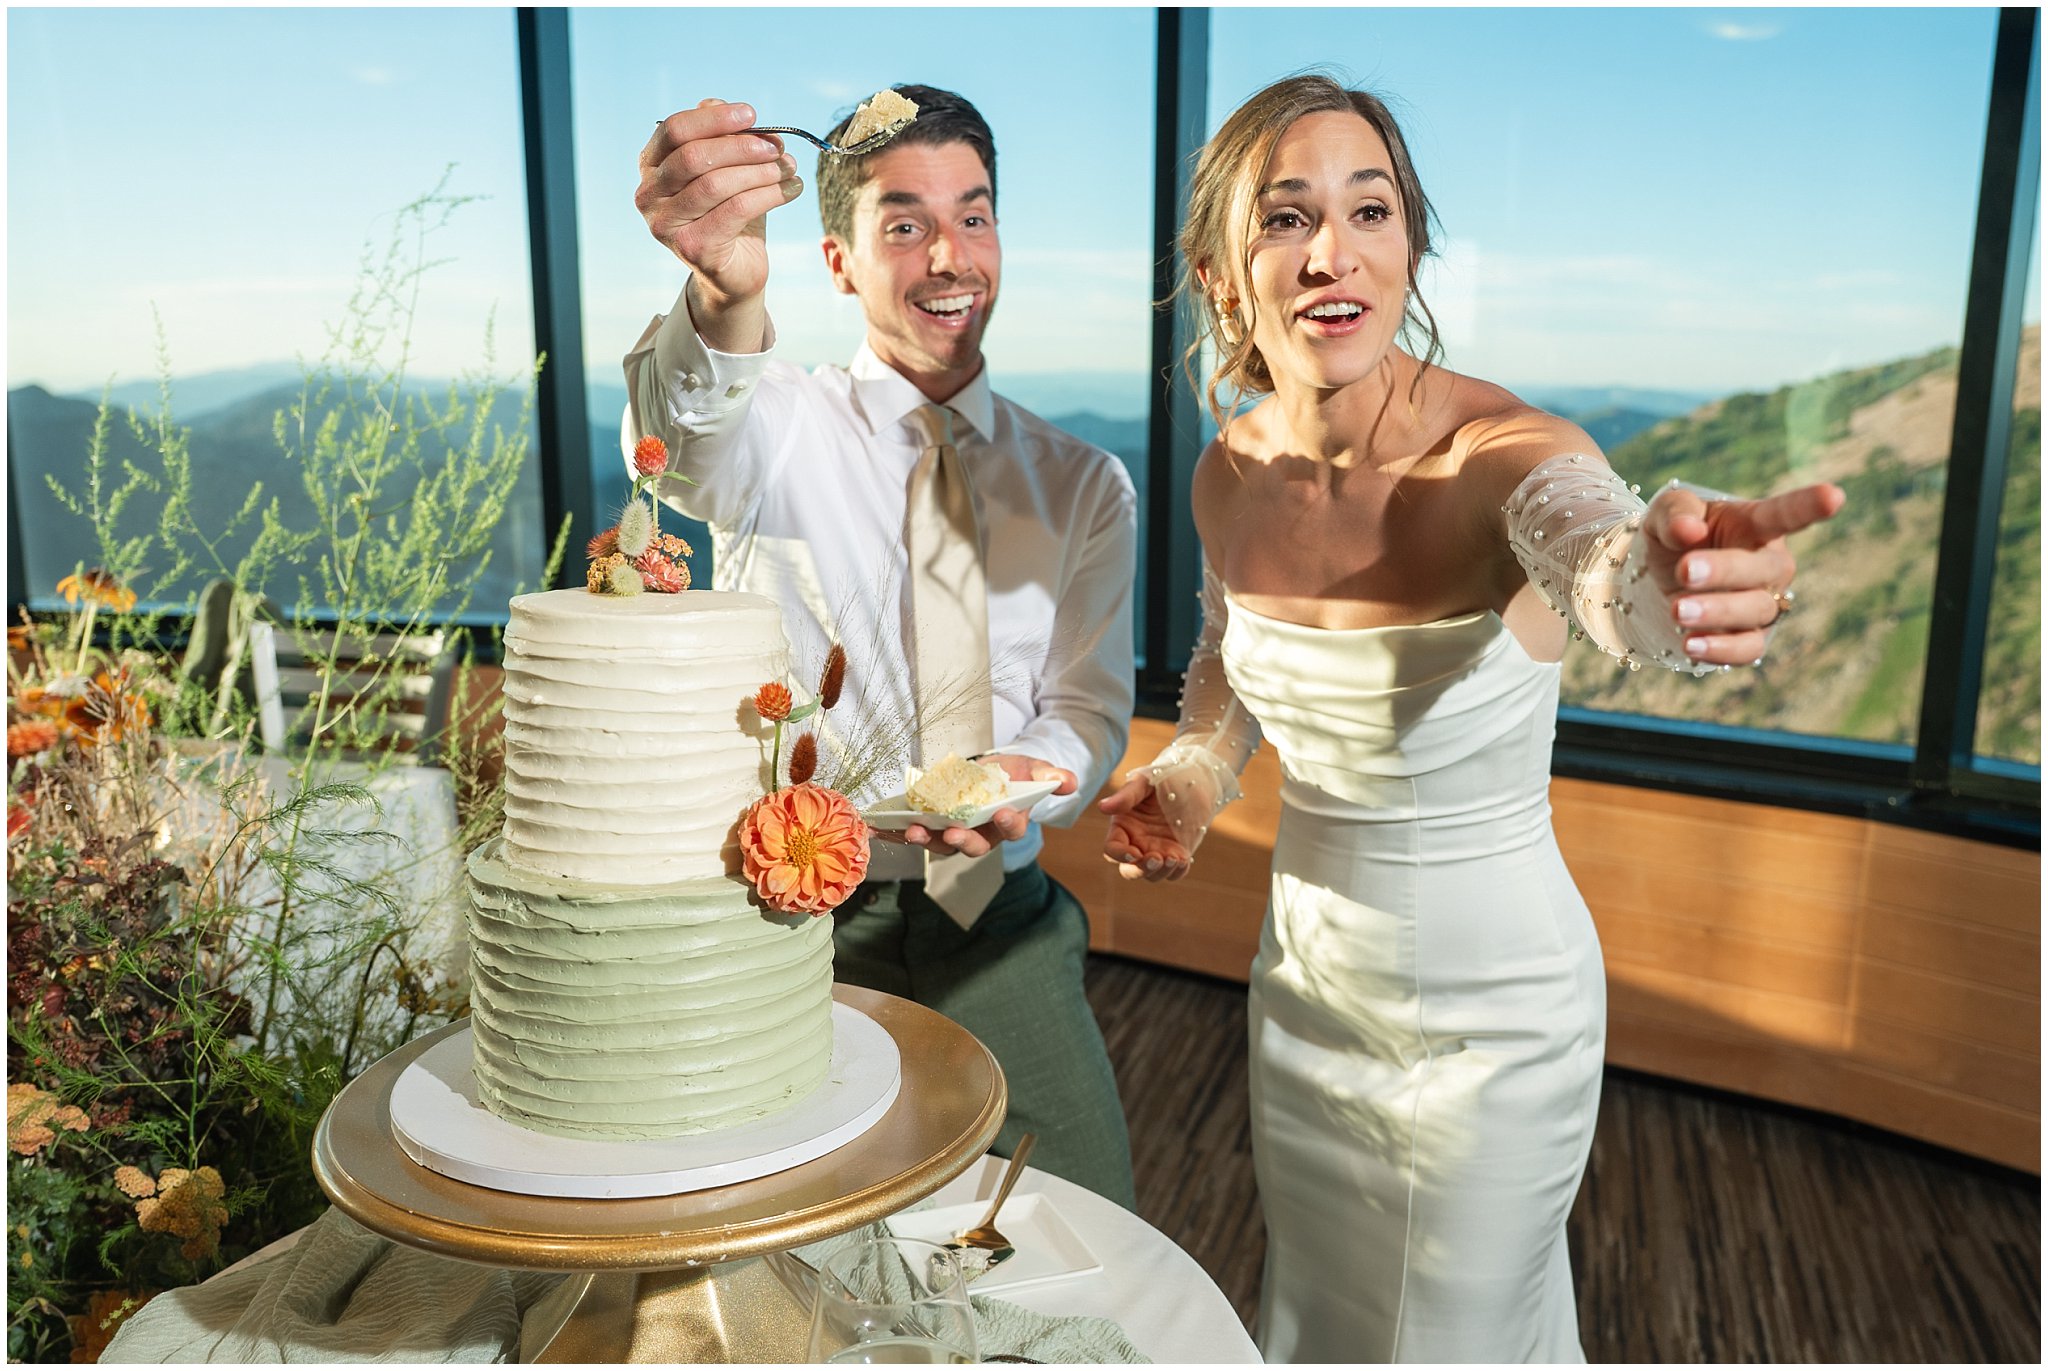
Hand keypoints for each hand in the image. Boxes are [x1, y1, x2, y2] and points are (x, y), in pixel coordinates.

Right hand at [637, 99, 801, 307]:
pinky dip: (770, 195)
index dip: (714, 119)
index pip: (675, 130)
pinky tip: (792, 189)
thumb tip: (723, 106)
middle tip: (777, 148)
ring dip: (761, 171)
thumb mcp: (725, 169)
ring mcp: (665, 224)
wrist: (734, 271)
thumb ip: (720, 137)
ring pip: (716, 184)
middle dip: (742, 147)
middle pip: (695, 156)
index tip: (752, 115)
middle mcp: (649, 194)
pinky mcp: (691, 247)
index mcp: (651, 166)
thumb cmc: (729, 214)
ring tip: (790, 168)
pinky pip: (735, 210)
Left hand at [901, 755, 1076, 858]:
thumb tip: (1069, 782)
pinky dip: (902, 833)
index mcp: (1010, 823)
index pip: (1012, 829)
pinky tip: (885, 828)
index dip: (1008, 824)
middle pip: (975, 845)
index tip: (1002, 813)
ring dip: (928, 840)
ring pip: (944, 844)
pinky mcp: (937, 826)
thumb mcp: (1036, 770)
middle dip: (964, 841)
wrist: (994, 772)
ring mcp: (958, 832)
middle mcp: (984, 834)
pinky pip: (920, 833)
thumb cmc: (1018, 774)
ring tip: (914, 830)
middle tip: (955, 832)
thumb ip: (1052, 776)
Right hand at [1097, 774, 1191, 881]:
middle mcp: (1137, 842)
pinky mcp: (1177, 854)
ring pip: (1152, 874)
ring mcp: (1157, 850)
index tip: (1134, 852)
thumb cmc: (1165, 776)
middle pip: (1129, 869)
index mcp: (1123, 826)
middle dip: (1140, 870)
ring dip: (1161, 872)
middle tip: (1156, 859)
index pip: (1113, 848)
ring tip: (1174, 858)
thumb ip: (1126, 796)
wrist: (1196, 778)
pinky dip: (1177, 872)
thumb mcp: (1145, 782)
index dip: (1120, 854)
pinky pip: (1174, 873)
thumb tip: (1102, 807)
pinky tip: (1183, 859)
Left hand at [1643, 480, 1846, 665]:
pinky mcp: (1751, 637)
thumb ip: (1675, 513)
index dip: (1809, 505)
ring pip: (1756, 610)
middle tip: (1685, 570)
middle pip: (1763, 569)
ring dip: (1716, 611)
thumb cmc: (1676, 535)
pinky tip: (1691, 644)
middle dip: (1724, 570)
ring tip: (1678, 609)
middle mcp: (1769, 563)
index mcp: (1755, 523)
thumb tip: (1688, 530)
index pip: (1785, 513)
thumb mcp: (1666, 513)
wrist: (1662, 578)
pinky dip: (1721, 649)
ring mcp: (1765, 601)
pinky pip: (1748, 649)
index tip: (1833, 496)